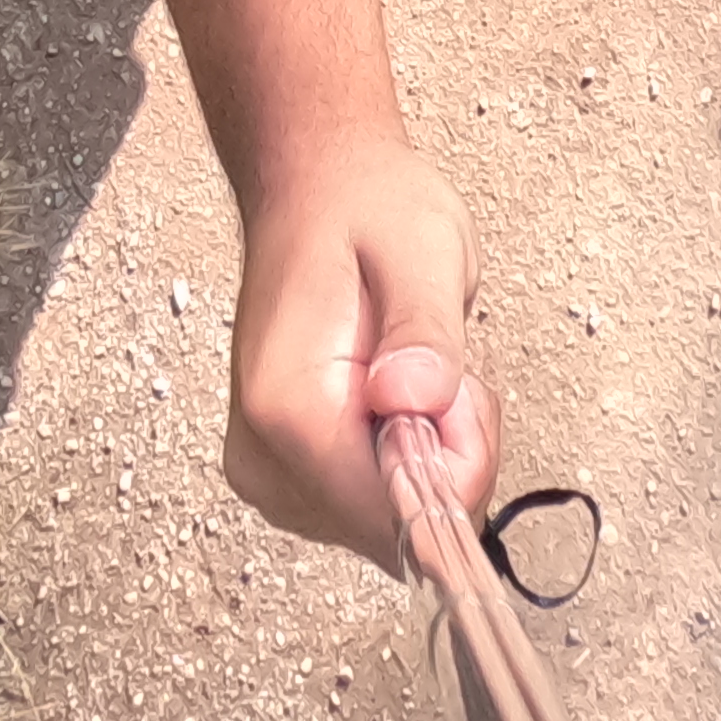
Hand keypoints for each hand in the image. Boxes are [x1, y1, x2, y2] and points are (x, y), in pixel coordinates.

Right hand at [228, 132, 497, 573]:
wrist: (314, 188)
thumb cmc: (367, 211)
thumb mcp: (422, 247)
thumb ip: (426, 331)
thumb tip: (416, 401)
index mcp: (287, 410)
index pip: (397, 514)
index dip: (455, 461)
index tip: (454, 384)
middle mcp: (265, 461)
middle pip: (397, 531)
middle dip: (445, 460)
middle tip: (437, 367)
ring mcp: (271, 478)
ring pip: (391, 528)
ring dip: (429, 461)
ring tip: (414, 369)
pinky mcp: (286, 480)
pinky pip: (374, 511)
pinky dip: (405, 463)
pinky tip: (395, 396)